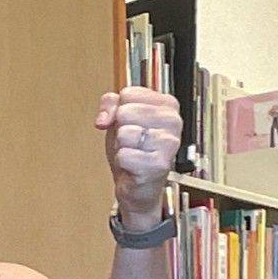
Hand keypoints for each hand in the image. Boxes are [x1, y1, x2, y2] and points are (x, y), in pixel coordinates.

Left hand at [94, 86, 182, 220]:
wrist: (138, 185)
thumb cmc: (133, 150)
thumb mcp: (119, 120)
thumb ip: (110, 104)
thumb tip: (105, 117)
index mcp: (167, 104)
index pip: (128, 93)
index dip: (118, 110)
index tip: (126, 123)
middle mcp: (173, 120)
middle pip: (125, 112)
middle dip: (120, 130)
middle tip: (131, 142)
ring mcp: (169, 142)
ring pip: (124, 133)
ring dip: (121, 147)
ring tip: (133, 153)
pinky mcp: (159, 164)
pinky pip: (124, 155)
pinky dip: (122, 162)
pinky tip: (134, 165)